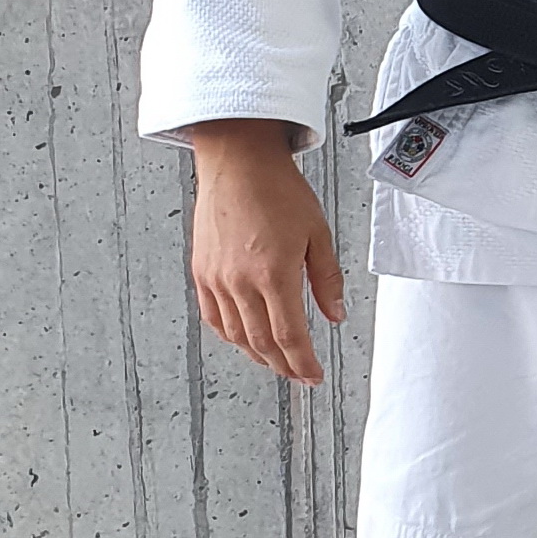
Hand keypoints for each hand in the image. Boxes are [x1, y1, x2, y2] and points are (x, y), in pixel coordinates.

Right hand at [189, 120, 345, 383]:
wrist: (238, 162)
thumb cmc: (277, 189)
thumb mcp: (317, 233)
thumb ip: (327, 279)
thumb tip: (335, 315)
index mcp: (273, 273)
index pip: (290, 336)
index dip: (303, 363)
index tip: (314, 375)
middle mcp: (240, 281)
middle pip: (262, 343)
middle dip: (284, 366)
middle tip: (299, 375)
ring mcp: (216, 279)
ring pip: (236, 336)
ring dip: (258, 356)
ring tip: (276, 362)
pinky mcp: (201, 272)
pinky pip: (213, 317)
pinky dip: (230, 336)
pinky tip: (243, 339)